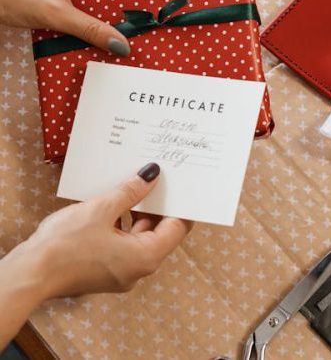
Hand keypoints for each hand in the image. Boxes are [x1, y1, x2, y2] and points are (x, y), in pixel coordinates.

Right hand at [6, 163, 190, 298]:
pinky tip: (116, 205)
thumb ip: (130, 192)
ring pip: (141, 238)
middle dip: (158, 207)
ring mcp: (122, 273)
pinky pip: (125, 244)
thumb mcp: (102, 209)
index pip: (177, 229)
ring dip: (140, 214)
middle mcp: (138, 269)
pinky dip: (124, 225)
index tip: (182, 187)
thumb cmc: (66, 244)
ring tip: (137, 187)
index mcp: (145, 257)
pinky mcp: (106, 271)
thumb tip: (151, 175)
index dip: (181, 206)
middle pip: (160, 233)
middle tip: (158, 181)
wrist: (30, 273)